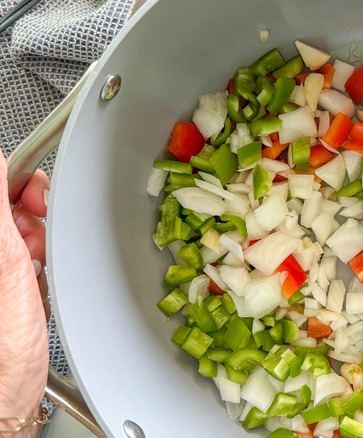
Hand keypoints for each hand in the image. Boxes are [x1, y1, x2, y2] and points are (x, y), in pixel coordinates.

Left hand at [0, 155, 48, 437]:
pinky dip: (35, 264)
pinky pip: (21, 256)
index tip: (36, 202)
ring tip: (35, 269)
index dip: (20, 185)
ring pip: (17, 231)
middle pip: (8, 207)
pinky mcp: (2, 282)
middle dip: (30, 219)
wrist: (7, 387)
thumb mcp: (6, 260)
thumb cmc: (4, 342)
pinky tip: (34, 281)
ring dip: (36, 244)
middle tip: (35, 243)